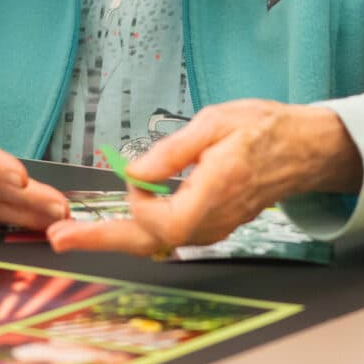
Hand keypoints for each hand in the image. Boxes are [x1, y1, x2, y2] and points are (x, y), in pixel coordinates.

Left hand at [46, 100, 361, 256]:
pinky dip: (140, 226)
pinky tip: (119, 218)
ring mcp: (213, 226)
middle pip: (151, 241)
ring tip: (75, 233)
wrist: (302, 150)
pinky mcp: (211, 225)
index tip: (130, 179)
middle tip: (61, 238)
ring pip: (157, 240)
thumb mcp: (215, 122)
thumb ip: (172, 151)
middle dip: (102, 240)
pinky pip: (169, 232)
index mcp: (215, 190)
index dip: (135, 207)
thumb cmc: (263, 129)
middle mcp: (213, 218)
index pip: (164, 223)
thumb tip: (134, 172)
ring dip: (117, 234)